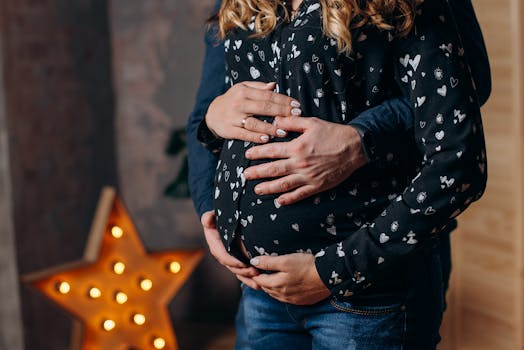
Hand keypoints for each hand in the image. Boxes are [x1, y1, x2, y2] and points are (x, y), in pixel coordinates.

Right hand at [201, 210, 259, 288]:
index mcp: (216, 246)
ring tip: (259, 282)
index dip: (232, 261)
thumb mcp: (212, 217)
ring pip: (239, 273)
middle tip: (255, 272)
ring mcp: (230, 261)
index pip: (223, 256)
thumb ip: (209, 218)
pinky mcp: (238, 262)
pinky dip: (250, 280)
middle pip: (232, 267)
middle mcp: (222, 256)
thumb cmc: (218, 218)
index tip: (243, 263)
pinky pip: (243, 273)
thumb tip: (208, 219)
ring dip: (248, 278)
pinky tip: (259, 285)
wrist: (223, 222)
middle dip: (243, 272)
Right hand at [205, 81, 301, 142]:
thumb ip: (258, 87)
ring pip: (255, 123)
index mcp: (244, 91)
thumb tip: (274, 85)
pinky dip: (256, 137)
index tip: (296, 105)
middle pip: (264, 108)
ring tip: (284, 131)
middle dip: (282, 112)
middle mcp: (239, 103)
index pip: (268, 95)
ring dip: (271, 128)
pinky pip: (245, 134)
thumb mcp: (242, 88)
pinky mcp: (229, 130)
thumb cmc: (232, 100)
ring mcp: (234, 118)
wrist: (212, 114)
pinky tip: (267, 139)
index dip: (283, 100)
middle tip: (296, 116)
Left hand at [243, 116, 367, 205]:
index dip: (258, 153)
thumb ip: (292, 122)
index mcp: (297, 147)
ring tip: (257, 190)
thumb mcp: (311, 123)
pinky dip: (289, 198)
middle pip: (273, 170)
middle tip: (244, 176)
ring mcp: (309, 176)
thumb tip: (275, 120)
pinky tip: (279, 201)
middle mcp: (300, 163)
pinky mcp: (317, 185)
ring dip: (268, 188)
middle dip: (257, 173)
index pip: (272, 151)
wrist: (355, 147)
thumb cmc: (333, 133)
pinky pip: (300, 194)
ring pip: (284, 184)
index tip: (247, 155)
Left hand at [250, 253, 330, 304]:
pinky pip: (287, 298)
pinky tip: (286, 286)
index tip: (255, 266)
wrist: (328, 276)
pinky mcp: (302, 301)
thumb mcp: (286, 260)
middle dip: (263, 281)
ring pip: (276, 295)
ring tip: (273, 278)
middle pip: (267, 289)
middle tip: (262, 271)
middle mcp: (282, 295)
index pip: (259, 281)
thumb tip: (253, 262)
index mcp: (276, 285)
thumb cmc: (306, 266)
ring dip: (272, 287)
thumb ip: (268, 262)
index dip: (256, 273)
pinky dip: (283, 292)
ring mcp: (292, 299)